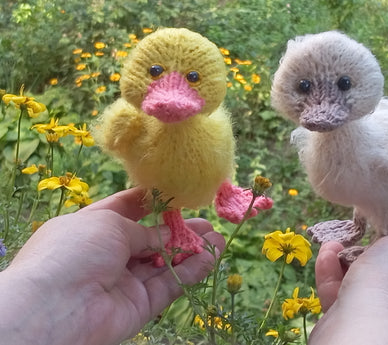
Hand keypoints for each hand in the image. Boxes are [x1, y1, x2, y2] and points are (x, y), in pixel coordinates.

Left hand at [0, 188, 224, 344]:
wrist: (56, 307)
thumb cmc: (75, 251)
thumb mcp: (110, 224)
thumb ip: (145, 230)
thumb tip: (167, 234)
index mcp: (93, 227)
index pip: (126, 209)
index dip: (151, 201)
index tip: (176, 192)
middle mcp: (110, 253)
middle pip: (151, 238)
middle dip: (178, 228)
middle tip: (204, 220)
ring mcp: (125, 281)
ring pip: (165, 262)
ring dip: (191, 249)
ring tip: (217, 237)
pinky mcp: (141, 305)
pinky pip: (170, 284)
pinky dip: (192, 271)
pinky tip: (211, 256)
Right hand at [311, 233, 387, 344]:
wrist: (367, 334)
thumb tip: (382, 249)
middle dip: (374, 253)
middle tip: (361, 239)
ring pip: (370, 290)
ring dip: (349, 262)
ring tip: (335, 243)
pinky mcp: (364, 336)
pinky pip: (349, 303)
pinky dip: (336, 278)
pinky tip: (326, 254)